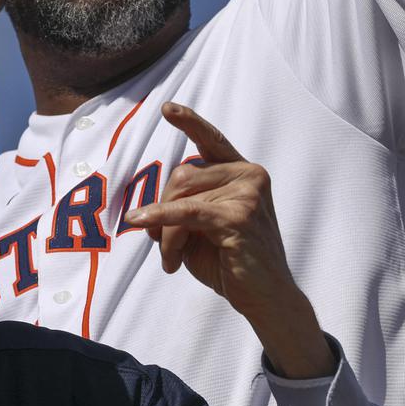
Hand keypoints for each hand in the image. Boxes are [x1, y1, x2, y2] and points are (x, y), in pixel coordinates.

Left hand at [123, 102, 333, 377]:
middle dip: (163, 211)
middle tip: (165, 249)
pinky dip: (159, 218)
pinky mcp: (239, 216)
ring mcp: (248, 193)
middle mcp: (249, 175)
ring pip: (180, 197)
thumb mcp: (197, 229)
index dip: (190, 122)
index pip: (212, 141)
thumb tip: (145, 209)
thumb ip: (178, 207)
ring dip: (166, 232)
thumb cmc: (229, 262)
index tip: (167, 108)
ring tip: (172, 260)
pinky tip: (140, 222)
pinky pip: (185, 212)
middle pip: (181, 175)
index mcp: (242, 174)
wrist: (265, 298)